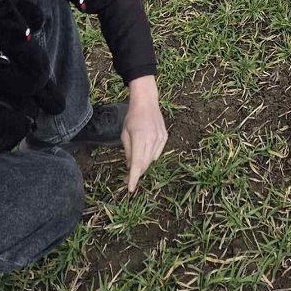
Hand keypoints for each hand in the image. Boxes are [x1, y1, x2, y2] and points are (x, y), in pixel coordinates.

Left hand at [122, 75, 167, 192]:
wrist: (147, 102)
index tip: (130, 189)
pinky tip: (145, 149)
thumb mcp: (124, 134)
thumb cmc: (132, 117)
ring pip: (151, 160)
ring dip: (143, 163)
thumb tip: (130, 167)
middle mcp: (152, 139)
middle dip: (136, 173)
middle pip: (144, 164)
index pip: (136, 163)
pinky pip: (157, 153)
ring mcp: (160, 138)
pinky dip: (150, 155)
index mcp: (140, 137)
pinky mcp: (165, 137)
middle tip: (126, 178)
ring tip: (135, 158)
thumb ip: (127, 151)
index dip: (133, 177)